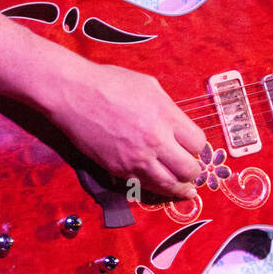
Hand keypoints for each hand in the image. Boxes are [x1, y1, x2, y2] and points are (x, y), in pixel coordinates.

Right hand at [48, 60, 207, 201]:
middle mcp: (155, 140)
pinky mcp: (118, 169)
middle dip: (193, 171)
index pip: (197, 143)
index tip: (193, 148)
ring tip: (185, 189)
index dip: (197, 147)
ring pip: (169, 185)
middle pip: (189, 169)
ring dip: (179, 188)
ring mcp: (136, 158)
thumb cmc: (110, 83)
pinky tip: (160, 186)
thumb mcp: (150, 86)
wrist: (74, 94)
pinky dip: (155, 188)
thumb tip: (177, 124)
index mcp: (166, 116)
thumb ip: (168, 108)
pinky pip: (144, 186)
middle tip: (192, 171)